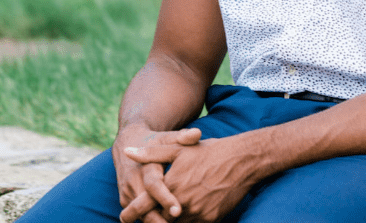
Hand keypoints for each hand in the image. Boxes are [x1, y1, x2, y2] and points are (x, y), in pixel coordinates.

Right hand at [112, 124, 201, 222]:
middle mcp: (133, 183)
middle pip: (144, 209)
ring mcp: (128, 195)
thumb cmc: (156, 140)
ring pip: (142, 216)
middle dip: (160, 221)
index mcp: (145, 167)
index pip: (153, 186)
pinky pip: (140, 216)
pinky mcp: (127, 202)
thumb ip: (182, 137)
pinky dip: (153, 221)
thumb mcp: (168, 137)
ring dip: (157, 222)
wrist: (130, 142)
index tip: (178, 210)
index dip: (165, 198)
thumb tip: (197, 134)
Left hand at [120, 134, 261, 222]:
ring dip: (169, 221)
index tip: (124, 216)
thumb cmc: (209, 152)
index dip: (131, 212)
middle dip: (152, 219)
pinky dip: (187, 222)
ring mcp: (196, 213)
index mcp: (171, 185)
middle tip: (150, 217)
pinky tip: (187, 214)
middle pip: (158, 220)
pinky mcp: (210, 220)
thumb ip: (151, 154)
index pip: (143, 205)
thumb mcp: (179, 149)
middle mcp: (181, 202)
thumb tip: (128, 153)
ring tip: (169, 214)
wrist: (241, 160)